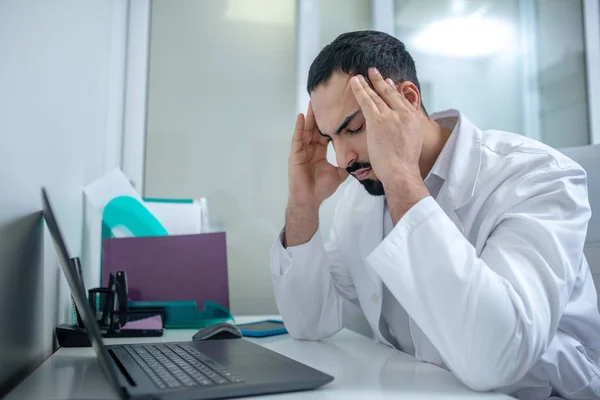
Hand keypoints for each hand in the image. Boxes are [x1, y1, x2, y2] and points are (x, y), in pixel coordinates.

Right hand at [288, 102, 348, 207]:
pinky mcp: (295, 154)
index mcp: (320, 151)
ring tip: (313, 100)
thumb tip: (361, 157)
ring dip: (310, 115)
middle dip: (320, 113)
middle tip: (325, 98)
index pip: (326, 132)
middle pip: (316, 127)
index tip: (338, 110)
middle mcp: (311, 148)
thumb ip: (347, 164)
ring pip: (307, 129)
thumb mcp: (339, 174)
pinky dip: (299, 127)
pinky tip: (302, 116)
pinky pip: (297, 138)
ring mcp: (302, 150)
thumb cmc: (321, 188)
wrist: (310, 200)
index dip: (331, 122)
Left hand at [349, 68, 426, 185]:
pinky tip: (354, 83)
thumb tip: (400, 130)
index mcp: (414, 119)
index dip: (394, 90)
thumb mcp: (412, 142)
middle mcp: (405, 114)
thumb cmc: (404, 164)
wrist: (401, 172)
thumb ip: (407, 131)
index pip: (403, 100)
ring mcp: (392, 116)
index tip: (390, 82)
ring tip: (360, 76)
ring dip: (368, 83)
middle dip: (381, 81)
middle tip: (374, 71)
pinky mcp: (378, 120)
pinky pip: (367, 101)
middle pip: (391, 93)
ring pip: (377, 95)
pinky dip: (360, 90)